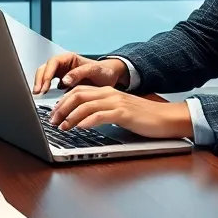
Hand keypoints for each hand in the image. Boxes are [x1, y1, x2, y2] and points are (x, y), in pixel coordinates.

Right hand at [32, 52, 129, 93]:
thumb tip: (64, 81)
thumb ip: (79, 73)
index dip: (47, 74)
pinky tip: (46, 97)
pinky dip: (46, 89)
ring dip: (41, 84)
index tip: (45, 85)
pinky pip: (50, 84)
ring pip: (45, 76)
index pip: (52, 63)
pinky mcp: (62, 82)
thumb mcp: (94, 70)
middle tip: (38, 92)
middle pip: (45, 68)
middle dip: (40, 79)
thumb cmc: (104, 71)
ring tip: (39, 94)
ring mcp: (61, 73)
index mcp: (69, 58)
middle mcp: (63, 65)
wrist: (111, 77)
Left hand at [47, 86, 192, 140]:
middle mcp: (109, 93)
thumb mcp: (117, 110)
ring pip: (86, 105)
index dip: (62, 102)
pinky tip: (80, 126)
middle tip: (52, 121)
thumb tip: (80, 119)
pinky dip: (87, 120)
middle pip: (77, 95)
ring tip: (62, 126)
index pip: (77, 91)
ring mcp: (116, 102)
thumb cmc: (141, 117)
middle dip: (61, 108)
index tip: (53, 113)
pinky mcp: (123, 113)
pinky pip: (100, 115)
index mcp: (106, 91)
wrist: (165, 118)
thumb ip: (100, 110)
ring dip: (70, 116)